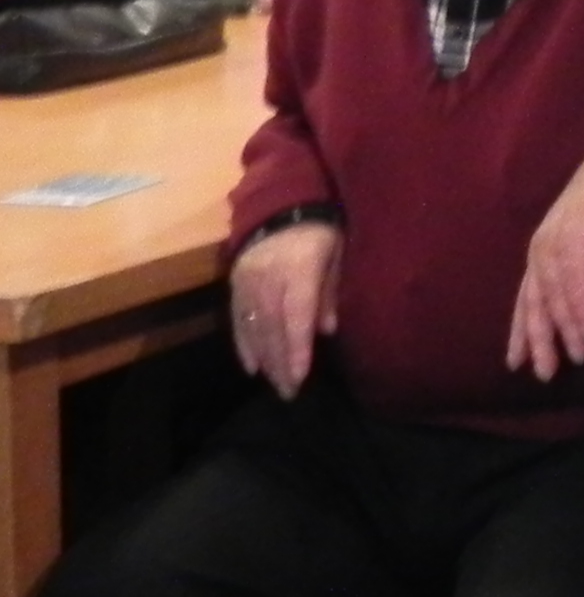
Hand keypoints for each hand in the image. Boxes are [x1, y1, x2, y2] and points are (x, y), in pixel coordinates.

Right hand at [232, 220, 340, 397]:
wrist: (280, 203)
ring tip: (275, 384)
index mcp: (297, 271)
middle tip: (289, 393)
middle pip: (273, 328)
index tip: (299, 375)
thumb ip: (331, 291)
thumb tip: (328, 331)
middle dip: (281, 363)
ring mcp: (247, 282)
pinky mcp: (234, 284)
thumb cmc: (320, 230)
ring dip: (264, 359)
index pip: (296, 316)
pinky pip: (237, 319)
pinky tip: (250, 366)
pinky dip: (243, 344)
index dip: (296, 347)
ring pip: (254, 327)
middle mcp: (267, 280)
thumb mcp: (336, 253)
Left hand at [508, 133, 583, 380]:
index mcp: (544, 254)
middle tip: (545, 372)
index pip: (529, 300)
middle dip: (539, 338)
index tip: (520, 364)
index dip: (524, 332)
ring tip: (577, 354)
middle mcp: (541, 248)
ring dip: (565, 326)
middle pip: (534, 301)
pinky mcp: (575, 232)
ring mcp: (555, 239)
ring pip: (553, 292)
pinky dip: (579, 303)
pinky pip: (573, 276)